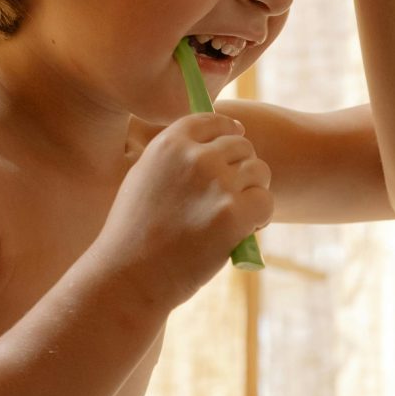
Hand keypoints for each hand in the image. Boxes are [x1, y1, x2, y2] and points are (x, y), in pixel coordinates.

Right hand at [93, 115, 273, 310]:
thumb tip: (212, 144)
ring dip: (254, 191)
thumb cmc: (133, 234)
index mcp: (169, 143)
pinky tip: (245, 232)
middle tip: (234, 196)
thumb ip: (175, 158)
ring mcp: (217, 184)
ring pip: (260, 171)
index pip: (213, 121)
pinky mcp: (234, 214)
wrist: (129, 275)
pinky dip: (261, 217)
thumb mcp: (143, 178)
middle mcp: (195, 157)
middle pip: (242, 146)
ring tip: (238, 216)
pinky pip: (266, 201)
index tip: (237, 139)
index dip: (230, 131)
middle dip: (243, 168)